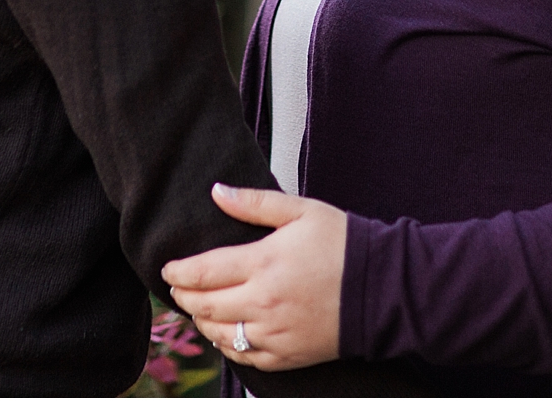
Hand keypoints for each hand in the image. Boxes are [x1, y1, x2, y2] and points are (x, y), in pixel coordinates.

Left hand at [162, 183, 346, 371]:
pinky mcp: (288, 355)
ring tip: (198, 309)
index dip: (179, 272)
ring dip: (202, 322)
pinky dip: (228, 346)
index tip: (168, 270)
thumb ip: (254, 203)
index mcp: (264, 263)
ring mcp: (275, 332)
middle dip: (184, 297)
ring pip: (220, 334)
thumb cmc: (344, 245)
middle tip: (178, 289)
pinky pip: (244, 358)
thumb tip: (217, 192)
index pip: (203, 272)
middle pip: (204, 306)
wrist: (384, 288)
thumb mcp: (301, 211)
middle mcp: (264, 302)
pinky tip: (226, 333)